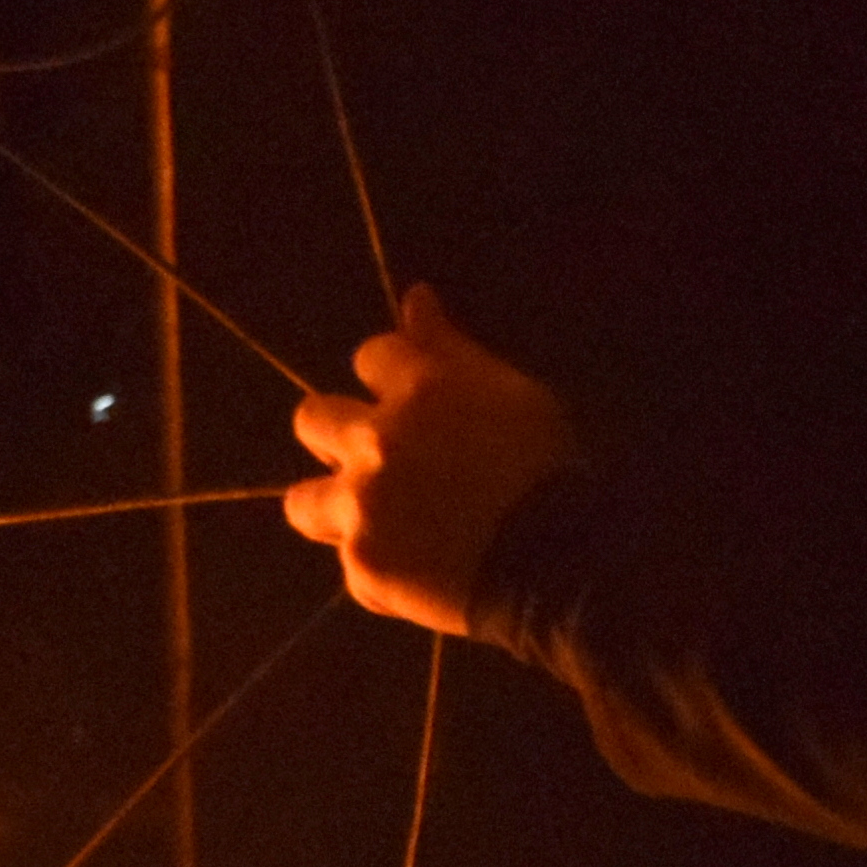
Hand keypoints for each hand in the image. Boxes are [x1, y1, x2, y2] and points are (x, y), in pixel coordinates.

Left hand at [283, 286, 579, 636]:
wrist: (563, 564)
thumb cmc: (550, 469)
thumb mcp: (513, 394)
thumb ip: (451, 348)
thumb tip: (415, 295)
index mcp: (419, 387)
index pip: (370, 355)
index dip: (390, 380)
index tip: (415, 403)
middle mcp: (375, 439)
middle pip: (311, 418)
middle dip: (339, 436)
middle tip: (382, 462)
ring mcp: (362, 504)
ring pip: (303, 501)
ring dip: (335, 508)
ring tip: (379, 526)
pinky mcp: (362, 563)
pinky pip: (353, 563)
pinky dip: (381, 566)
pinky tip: (422, 571)